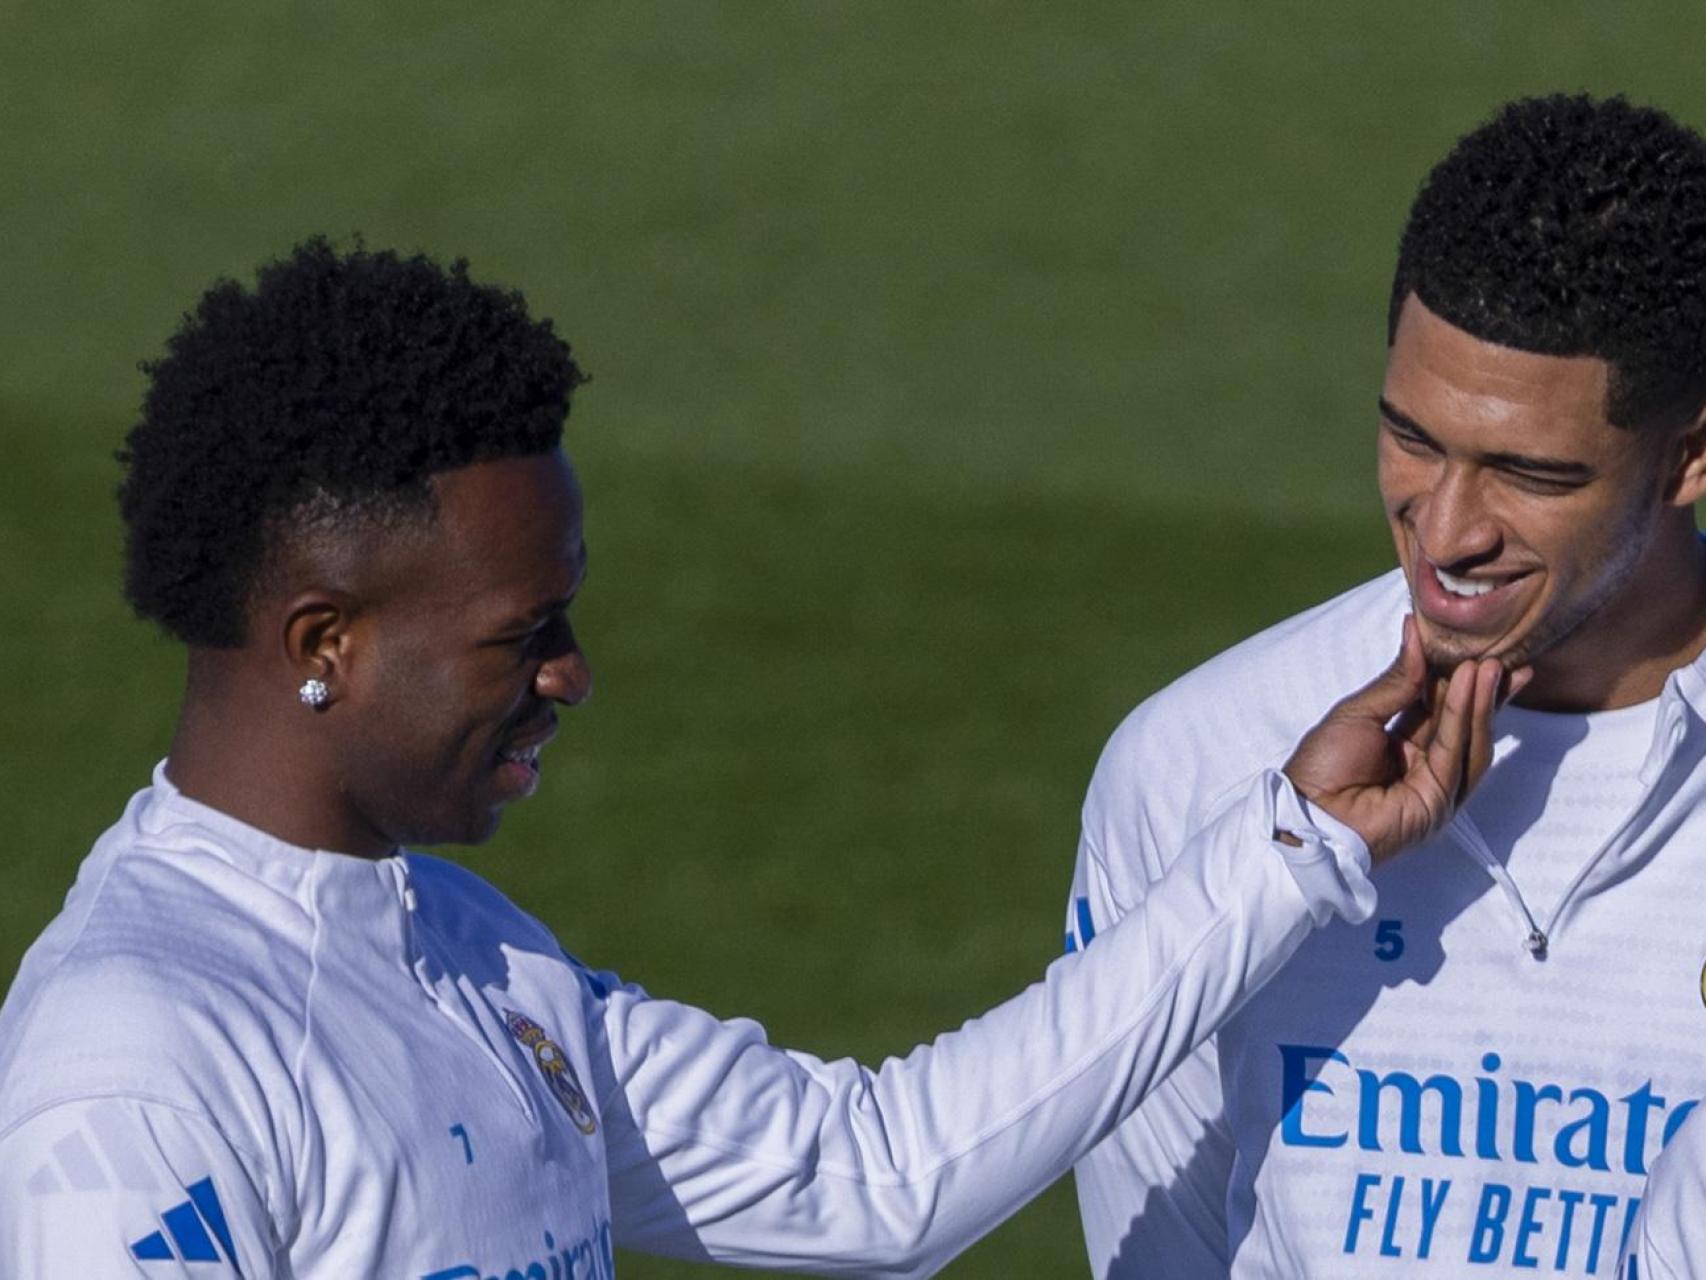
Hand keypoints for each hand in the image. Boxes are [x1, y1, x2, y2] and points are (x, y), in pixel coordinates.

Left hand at [1282, 617, 1529, 863]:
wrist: (1308, 813)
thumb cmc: (1322, 764)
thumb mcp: (1358, 712)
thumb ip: (1396, 680)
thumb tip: (1415, 632)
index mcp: (1400, 745)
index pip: (1438, 708)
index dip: (1457, 680)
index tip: (1477, 648)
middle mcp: (1422, 765)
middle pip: (1461, 723)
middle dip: (1482, 690)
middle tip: (1501, 654)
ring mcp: (1436, 786)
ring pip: (1467, 737)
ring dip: (1479, 699)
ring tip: (1488, 664)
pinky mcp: (1441, 800)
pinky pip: (1457, 752)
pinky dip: (1464, 716)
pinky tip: (1472, 685)